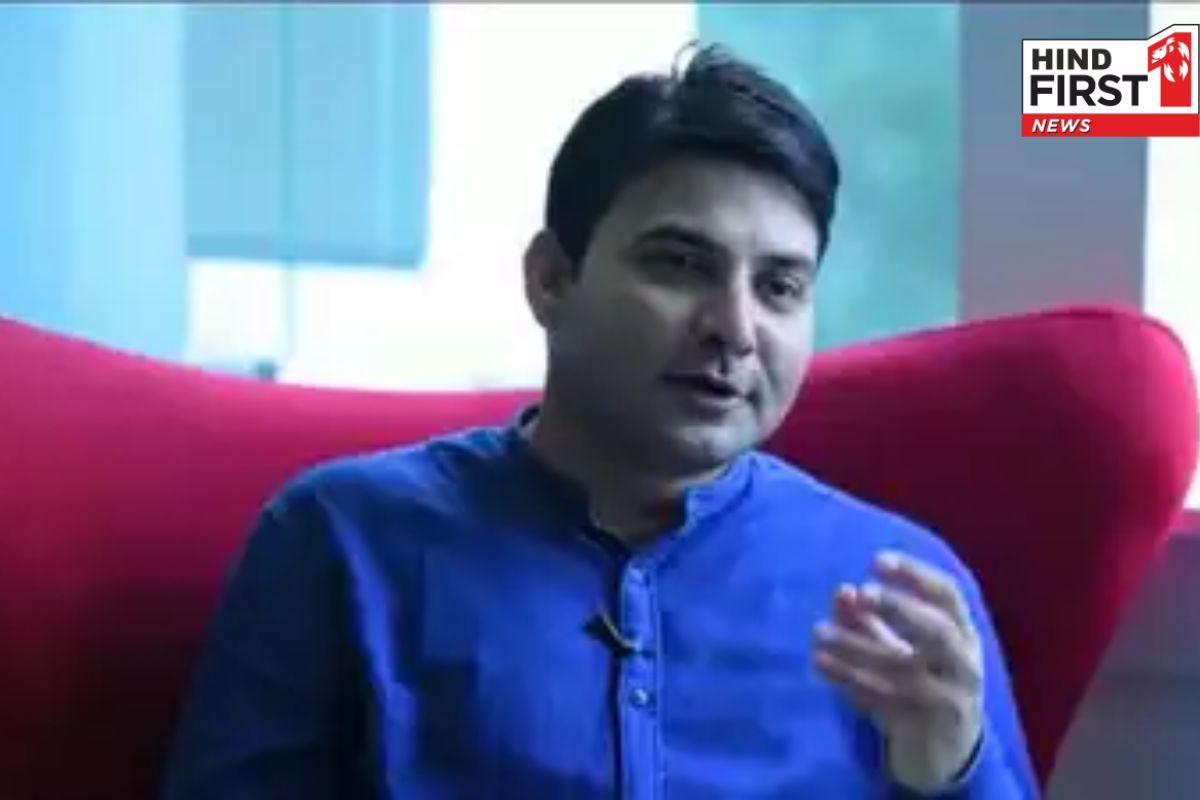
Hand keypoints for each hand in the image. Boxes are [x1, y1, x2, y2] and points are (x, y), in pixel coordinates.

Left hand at [812, 551, 983, 792]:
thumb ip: (871, 617)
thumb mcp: (901, 646)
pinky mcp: (926, 726)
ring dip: (857, 646)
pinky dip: (850, 679)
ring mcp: (949, 697)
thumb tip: (841, 590)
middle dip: (900, 607)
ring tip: (819, 632)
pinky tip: (820, 662)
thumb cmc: (922, 683)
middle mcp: (963, 663)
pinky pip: (886, 700)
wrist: (944, 755)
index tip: (877, 560)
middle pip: (938, 630)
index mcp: (963, 633)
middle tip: (862, 592)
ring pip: (904, 667)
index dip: (915, 574)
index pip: (948, 595)